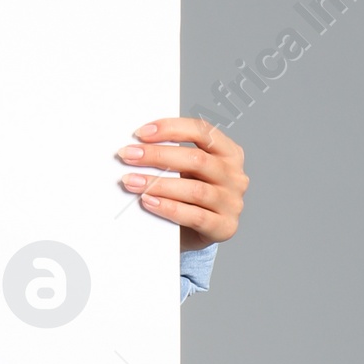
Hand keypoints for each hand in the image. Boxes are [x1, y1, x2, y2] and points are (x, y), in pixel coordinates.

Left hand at [116, 117, 246, 248]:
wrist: (196, 235)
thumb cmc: (189, 198)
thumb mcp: (187, 172)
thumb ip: (173, 157)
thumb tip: (137, 147)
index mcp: (229, 153)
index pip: (203, 131)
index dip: (171, 128)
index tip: (141, 133)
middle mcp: (235, 176)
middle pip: (196, 159)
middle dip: (157, 155)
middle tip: (128, 155)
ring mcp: (232, 203)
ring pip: (194, 190)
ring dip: (158, 184)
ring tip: (132, 181)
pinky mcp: (225, 227)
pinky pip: (195, 216)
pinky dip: (169, 208)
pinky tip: (148, 202)